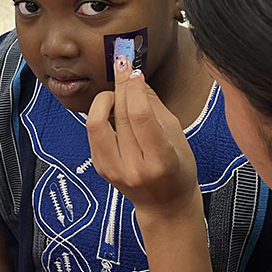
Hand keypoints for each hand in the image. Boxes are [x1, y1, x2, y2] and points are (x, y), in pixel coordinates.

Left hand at [86, 57, 199, 218]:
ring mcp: (113, 170)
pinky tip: (113, 110)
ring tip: (117, 93)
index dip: (135, 89)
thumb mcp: (177, 136)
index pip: (140, 118)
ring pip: (97, 123)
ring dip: (105, 100)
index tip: (135, 71)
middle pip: (120, 116)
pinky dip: (101, 115)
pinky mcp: (100, 168)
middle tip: (122, 66)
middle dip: (121, 86)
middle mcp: (133, 168)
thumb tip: (135, 78)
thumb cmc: (178, 169)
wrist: (165, 205)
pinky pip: (94, 133)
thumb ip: (154, 106)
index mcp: (159, 161)